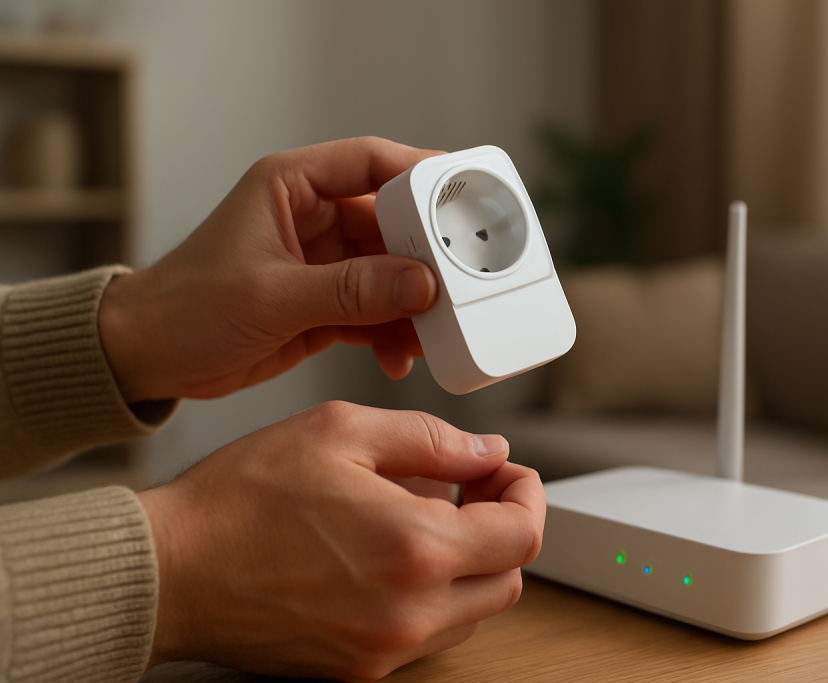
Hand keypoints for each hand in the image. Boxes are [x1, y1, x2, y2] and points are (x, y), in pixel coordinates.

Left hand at [99, 137, 441, 402]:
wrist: (151, 357)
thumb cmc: (185, 308)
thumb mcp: (271, 295)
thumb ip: (349, 290)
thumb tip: (419, 283)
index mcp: (291, 187)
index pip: (370, 162)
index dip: (421, 172)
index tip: (464, 192)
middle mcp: (313, 218)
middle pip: (393, 222)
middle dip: (427, 255)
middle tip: (458, 281)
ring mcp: (324, 263)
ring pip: (392, 271)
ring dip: (415, 301)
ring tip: (433, 330)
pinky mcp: (327, 303)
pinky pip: (378, 310)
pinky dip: (395, 332)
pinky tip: (401, 355)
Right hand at [137, 401, 544, 681]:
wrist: (170, 570)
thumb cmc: (241, 498)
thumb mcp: (341, 432)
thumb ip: (431, 439)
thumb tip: (488, 451)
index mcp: (416, 548)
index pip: (522, 533)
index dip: (526, 493)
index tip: (505, 471)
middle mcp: (410, 612)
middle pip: (509, 578)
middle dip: (504, 527)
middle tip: (472, 489)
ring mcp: (384, 649)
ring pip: (474, 611)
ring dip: (471, 563)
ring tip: (428, 517)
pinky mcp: (358, 669)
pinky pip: (429, 635)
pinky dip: (433, 594)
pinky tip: (394, 555)